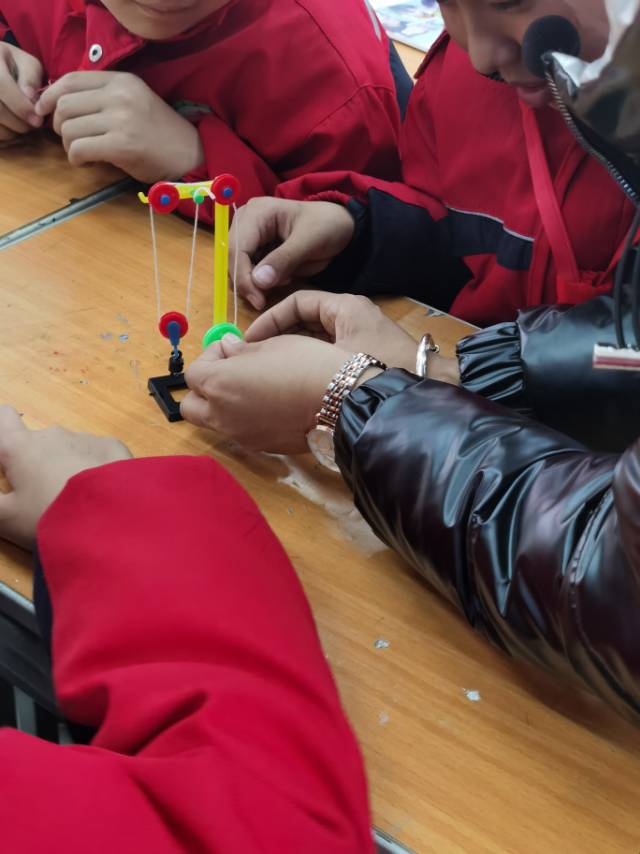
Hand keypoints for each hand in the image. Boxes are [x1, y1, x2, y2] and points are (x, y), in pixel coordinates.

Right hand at [0, 43, 42, 143]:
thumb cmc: (13, 66)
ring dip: (10, 131)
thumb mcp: (26, 64)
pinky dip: (2, 135)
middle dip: (18, 122)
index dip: (21, 106)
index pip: (1, 86)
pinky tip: (10, 127)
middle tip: (32, 125)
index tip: (37, 120)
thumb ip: (30, 78)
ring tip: (21, 124)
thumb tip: (30, 97)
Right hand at [0, 407, 131, 548]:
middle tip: (41, 498)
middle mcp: (52, 435)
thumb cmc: (49, 516)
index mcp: (20, 446)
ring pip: (69, 449)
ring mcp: (86, 439)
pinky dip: (94, 470)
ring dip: (66, 468)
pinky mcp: (113, 447)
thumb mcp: (6, 518)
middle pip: (38, 442)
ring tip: (73, 501)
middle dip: (37, 463)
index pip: (3, 417)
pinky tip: (99, 495)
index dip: (2, 432)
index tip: (6, 457)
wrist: (110, 518)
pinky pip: (97, 455)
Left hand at [35, 71, 203, 181]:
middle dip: (59, 125)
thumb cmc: (159, 133)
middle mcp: (120, 95)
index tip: (45, 110)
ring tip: (82, 152)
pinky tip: (87, 163)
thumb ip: (103, 97)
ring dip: (68, 145)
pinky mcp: (121, 145)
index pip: (71, 79)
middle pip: (65, 104)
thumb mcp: (133, 101)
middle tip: (70, 138)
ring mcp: (121, 120)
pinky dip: (76, 159)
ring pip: (69, 128)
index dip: (50, 95)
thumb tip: (59, 102)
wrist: (190, 155)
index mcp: (122, 80)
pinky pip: (79, 149)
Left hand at [181, 334, 350, 453]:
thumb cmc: (305, 365)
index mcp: (219, 384)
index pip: (193, 372)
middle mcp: (222, 414)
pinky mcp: (261, 446)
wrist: (341, 401)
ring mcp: (241, 435)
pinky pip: (240, 432)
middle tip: (229, 373)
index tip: (232, 349)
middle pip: (191, 406)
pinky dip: (244, 419)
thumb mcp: (271, 344)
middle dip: (204, 389)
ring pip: (214, 422)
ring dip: (222, 406)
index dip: (211, 357)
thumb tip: (228, 350)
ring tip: (253, 390)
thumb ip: (240, 350)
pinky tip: (271, 406)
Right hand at [231, 197, 354, 309]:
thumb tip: (258, 281)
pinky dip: (262, 281)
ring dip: (255, 282)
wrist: (340, 226)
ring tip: (284, 279)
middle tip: (265, 300)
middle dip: (247, 282)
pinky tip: (283, 277)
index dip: (243, 277)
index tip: (258, 300)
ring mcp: (248, 236)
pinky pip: (249, 272)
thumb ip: (284, 260)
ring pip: (237, 268)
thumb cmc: (327, 226)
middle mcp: (246, 222)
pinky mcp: (255, 250)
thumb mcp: (310, 241)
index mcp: (257, 213)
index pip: (236, 248)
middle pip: (232, 259)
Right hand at [247, 290, 419, 370]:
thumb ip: (297, 352)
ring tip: (269, 367)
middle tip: (255, 355)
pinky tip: (293, 377)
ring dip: (292, 348)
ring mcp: (357, 334)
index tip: (252, 340)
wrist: (426, 387)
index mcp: (345, 307)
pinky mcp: (361, 351)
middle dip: (279, 335)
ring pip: (314, 335)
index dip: (272, 318)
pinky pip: (326, 349)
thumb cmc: (382, 369)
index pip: (298, 301)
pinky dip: (308, 359)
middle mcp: (350, 315)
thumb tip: (262, 353)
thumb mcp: (336, 360)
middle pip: (304, 318)